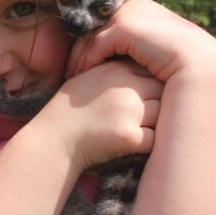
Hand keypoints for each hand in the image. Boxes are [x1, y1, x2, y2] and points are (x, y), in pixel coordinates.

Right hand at [35, 59, 161, 171]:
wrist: (52, 141)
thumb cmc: (68, 112)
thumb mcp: (89, 78)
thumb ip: (117, 73)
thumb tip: (150, 72)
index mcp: (116, 70)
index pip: (153, 70)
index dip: (154, 84)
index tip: (149, 97)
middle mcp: (125, 88)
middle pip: (163, 90)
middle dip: (161, 103)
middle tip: (154, 115)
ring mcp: (129, 112)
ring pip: (163, 114)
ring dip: (158, 123)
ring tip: (142, 130)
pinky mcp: (129, 137)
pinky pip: (156, 139)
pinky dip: (150, 143)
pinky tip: (136, 145)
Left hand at [66, 0, 215, 83]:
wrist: (203, 71)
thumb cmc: (186, 71)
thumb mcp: (160, 56)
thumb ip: (144, 51)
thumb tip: (126, 58)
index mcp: (148, 11)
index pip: (111, 19)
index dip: (94, 38)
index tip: (81, 61)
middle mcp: (140, 6)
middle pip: (97, 22)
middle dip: (82, 45)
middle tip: (69, 70)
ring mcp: (133, 13)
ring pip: (93, 32)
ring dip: (80, 54)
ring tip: (71, 76)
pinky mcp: (127, 26)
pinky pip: (97, 42)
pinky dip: (86, 59)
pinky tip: (80, 76)